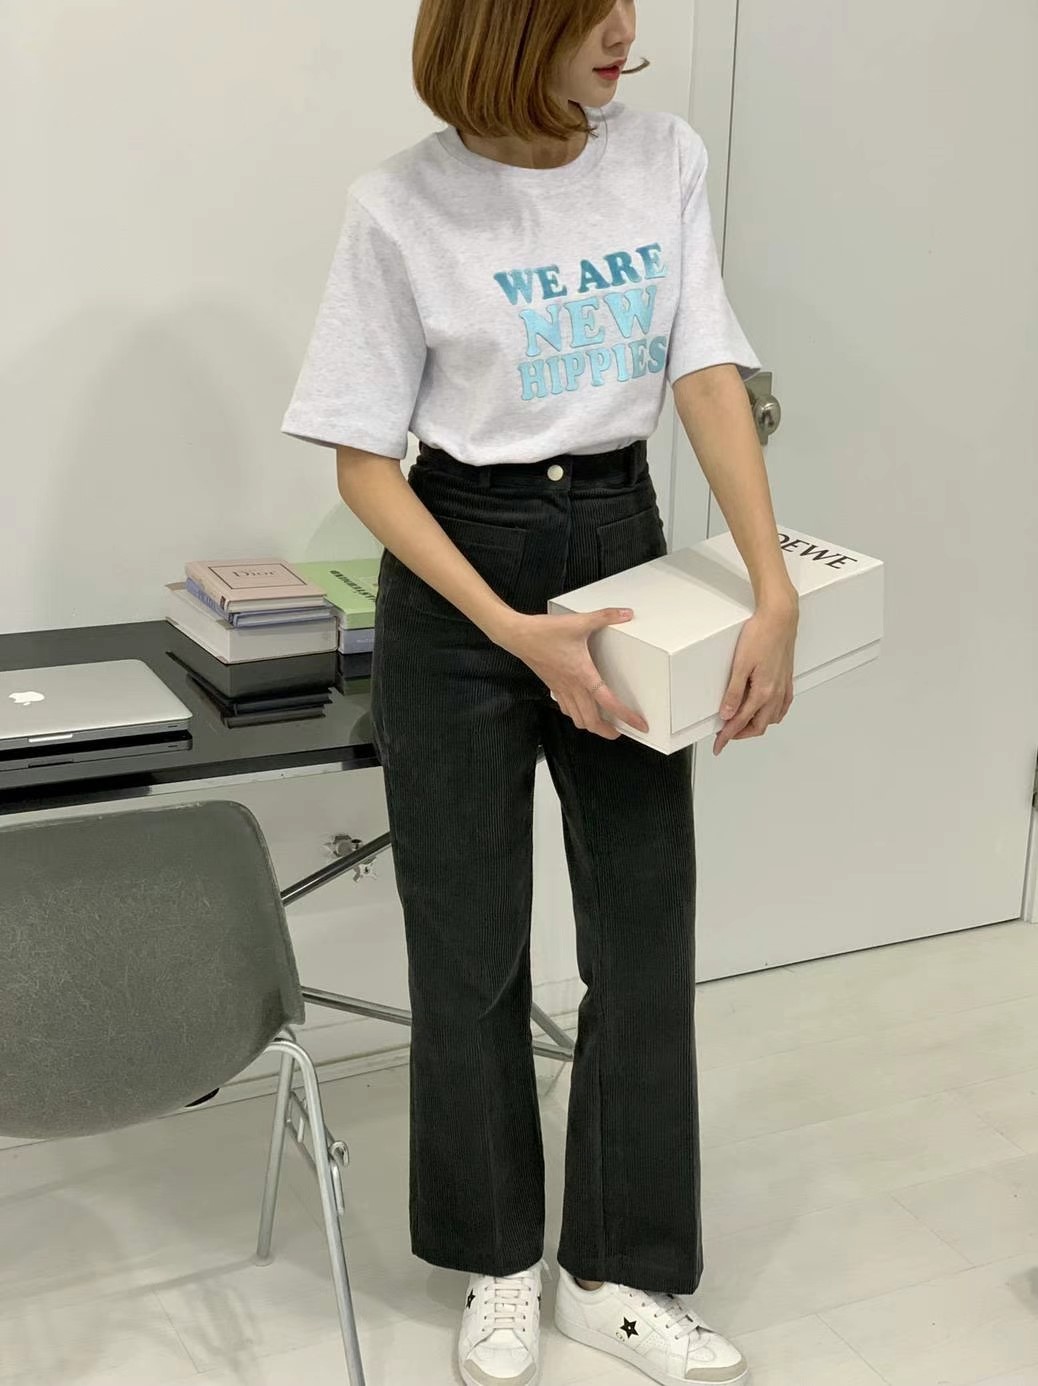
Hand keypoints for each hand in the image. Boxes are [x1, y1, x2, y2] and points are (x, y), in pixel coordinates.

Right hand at [496, 609, 648, 740]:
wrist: (517, 635)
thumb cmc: (544, 632)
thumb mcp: (579, 622)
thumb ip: (604, 617)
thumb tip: (624, 614)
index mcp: (582, 675)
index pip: (608, 702)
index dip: (625, 716)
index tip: (638, 724)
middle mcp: (572, 687)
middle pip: (592, 720)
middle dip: (607, 731)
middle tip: (621, 732)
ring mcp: (561, 688)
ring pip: (577, 718)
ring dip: (591, 725)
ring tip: (603, 725)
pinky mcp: (552, 685)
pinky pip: (566, 708)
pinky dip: (576, 715)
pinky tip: (580, 709)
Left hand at [714, 595, 798, 755]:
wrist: (780, 617)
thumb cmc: (760, 635)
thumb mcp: (740, 665)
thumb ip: (734, 693)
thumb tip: (727, 714)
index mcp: (763, 692)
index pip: (742, 722)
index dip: (728, 736)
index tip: (718, 745)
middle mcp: (776, 693)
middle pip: (758, 726)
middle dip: (741, 734)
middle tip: (725, 735)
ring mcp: (784, 687)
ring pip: (771, 719)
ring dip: (756, 726)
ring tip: (741, 726)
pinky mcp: (787, 679)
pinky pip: (782, 707)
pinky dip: (772, 716)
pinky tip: (767, 712)